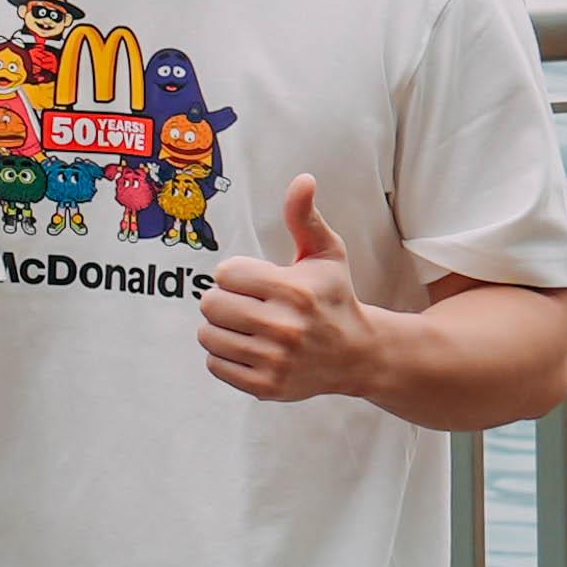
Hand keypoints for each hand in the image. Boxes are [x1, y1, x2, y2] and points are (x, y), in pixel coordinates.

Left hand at [202, 179, 381, 404]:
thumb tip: (303, 179)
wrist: (359, 354)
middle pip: (209, 304)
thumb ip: (305, 217)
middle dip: (224, 300)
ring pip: (207, 335)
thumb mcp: (326, 254)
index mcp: (293, 291)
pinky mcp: (267, 387)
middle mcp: (284, 328)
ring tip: (249, 327)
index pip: (224, 273)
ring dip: (221, 329)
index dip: (236, 275)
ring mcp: (276, 360)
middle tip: (249, 305)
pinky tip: (251, 349)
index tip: (258, 282)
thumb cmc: (334, 297)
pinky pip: (214, 364)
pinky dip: (225, 357)